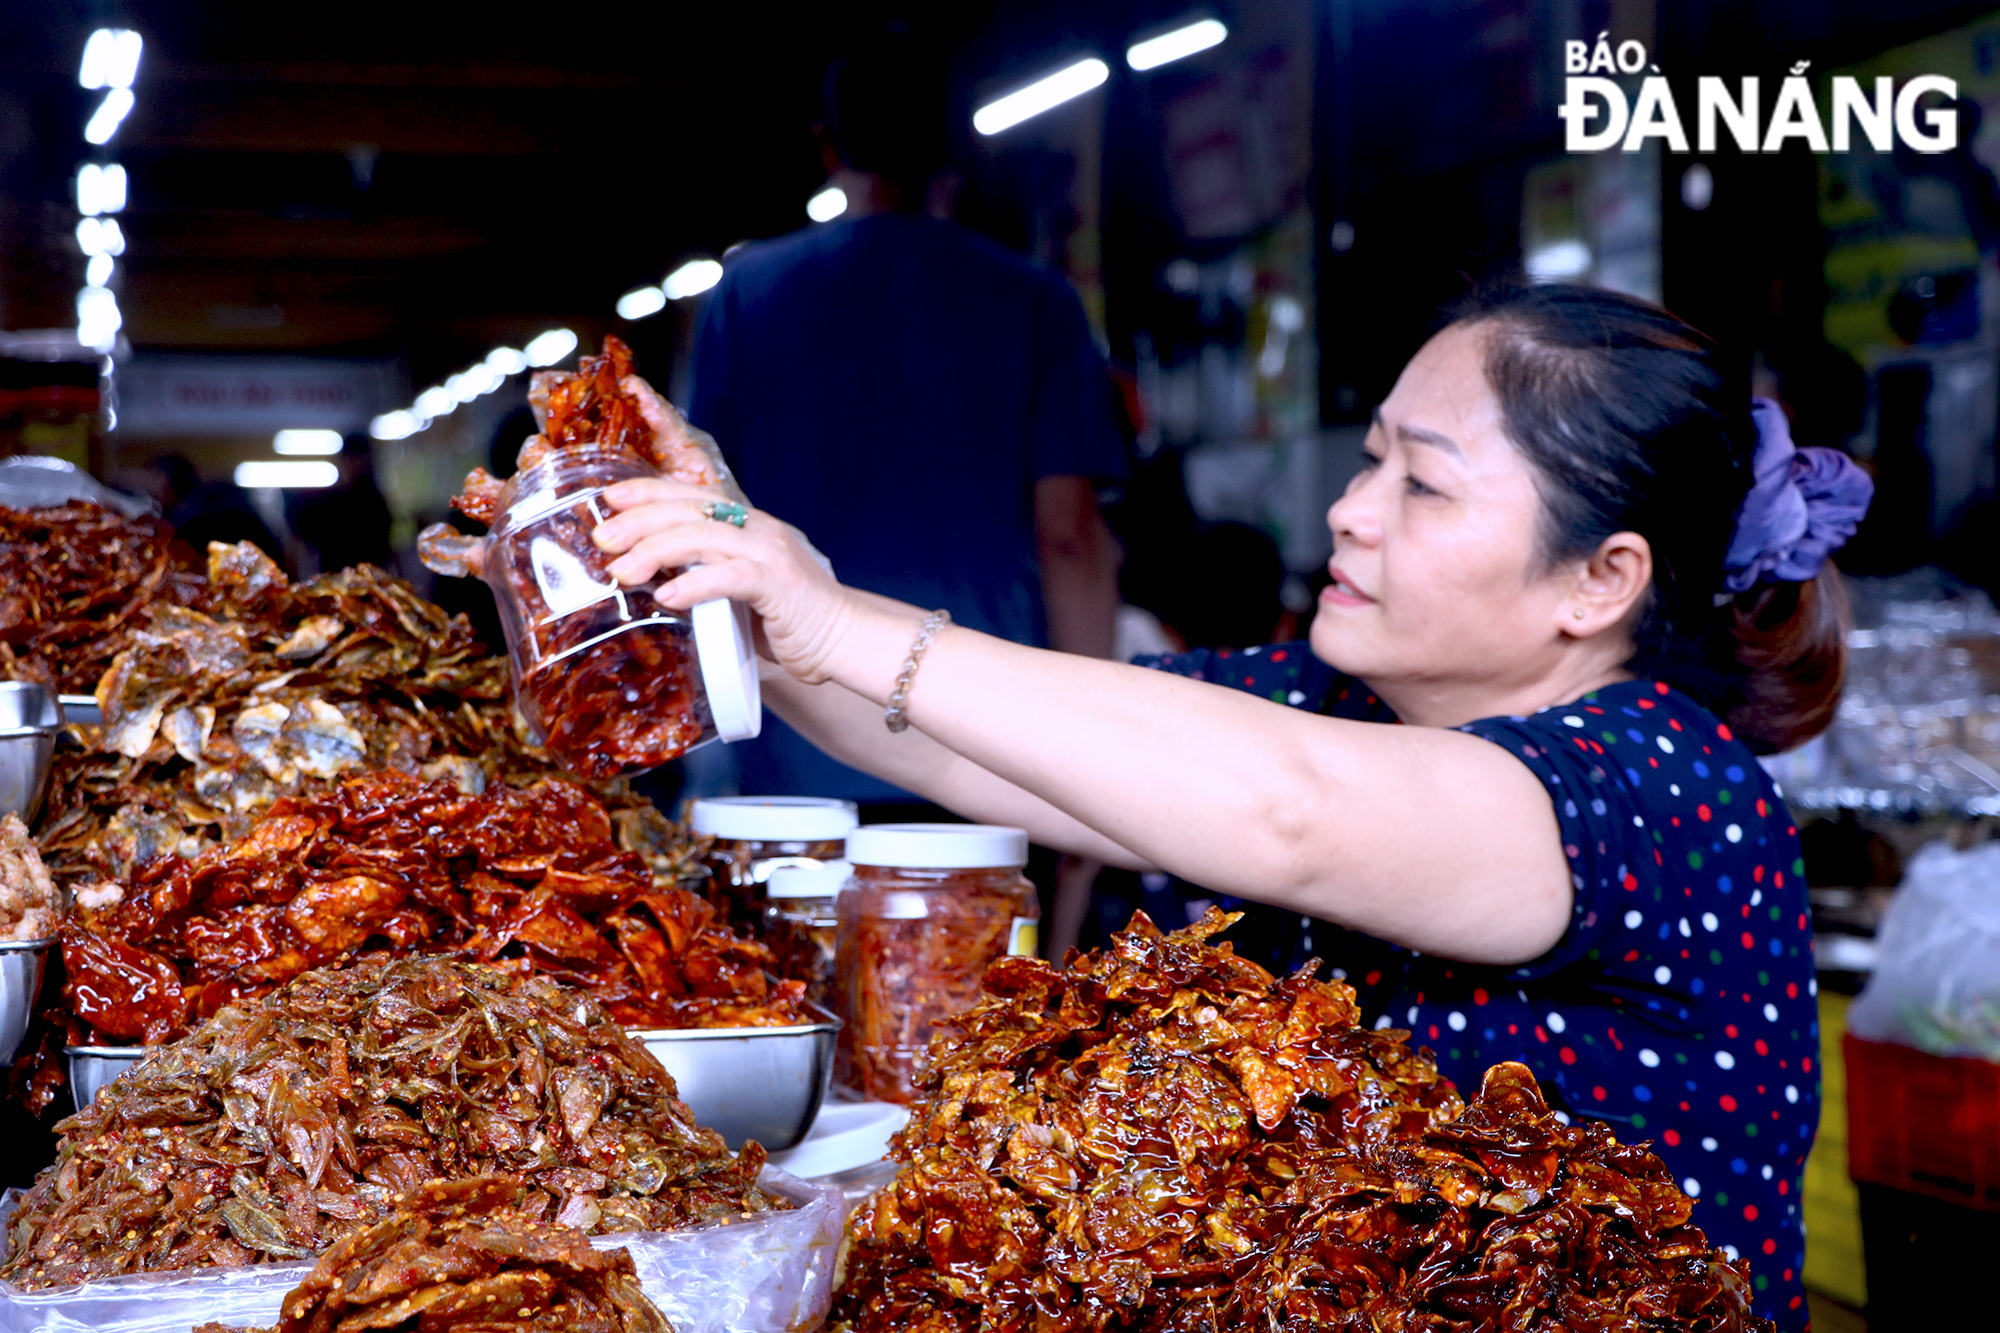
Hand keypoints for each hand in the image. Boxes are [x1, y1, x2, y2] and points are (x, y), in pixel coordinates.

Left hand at [592, 477, 854, 681]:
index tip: (609, 499)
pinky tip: (667, 599)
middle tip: (603, 538)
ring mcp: (769, 553)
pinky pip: (729, 577)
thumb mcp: (738, 590)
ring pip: (702, 536)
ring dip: (656, 551)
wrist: (843, 637)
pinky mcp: (778, 584)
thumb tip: (652, 585)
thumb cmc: (788, 620)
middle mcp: (757, 529)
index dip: (648, 491)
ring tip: (623, 571)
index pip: (691, 495)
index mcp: (746, 525)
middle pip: (689, 509)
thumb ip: (703, 578)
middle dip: (639, 520)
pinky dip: (694, 586)